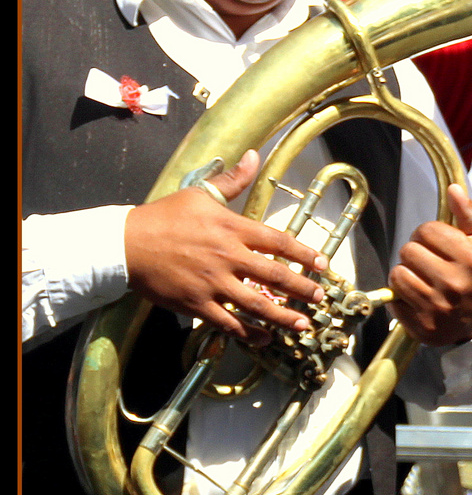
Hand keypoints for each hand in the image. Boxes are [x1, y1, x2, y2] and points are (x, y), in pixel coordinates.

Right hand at [124, 151, 328, 340]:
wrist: (125, 244)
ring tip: (303, 325)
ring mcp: (213, 283)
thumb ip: (233, 180)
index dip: (304, 254)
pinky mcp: (196, 304)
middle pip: (275, 276)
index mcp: (232, 229)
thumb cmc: (164, 217)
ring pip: (256, 305)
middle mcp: (228, 257)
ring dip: (283, 317)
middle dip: (303, 289)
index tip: (323, 264)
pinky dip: (249, 334)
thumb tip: (255, 155)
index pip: (279, 242)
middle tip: (320, 297)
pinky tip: (264, 339)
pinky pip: (228, 323)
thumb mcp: (200, 193)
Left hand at [389, 185, 471, 346]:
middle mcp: (454, 283)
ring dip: (406, 272)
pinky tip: (418, 294)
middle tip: (429, 260)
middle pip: (408, 250)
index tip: (438, 243)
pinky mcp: (422, 325)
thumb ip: (469, 212)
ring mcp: (437, 307)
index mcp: (470, 259)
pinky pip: (394, 299)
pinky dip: (401, 295)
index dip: (429, 233)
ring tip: (421, 275)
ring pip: (398, 274)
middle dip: (416, 251)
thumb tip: (454, 189)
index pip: (427, 230)